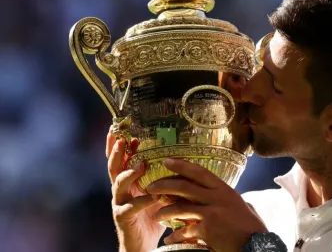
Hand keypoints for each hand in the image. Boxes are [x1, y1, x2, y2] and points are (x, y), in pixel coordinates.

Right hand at [106, 133, 166, 251]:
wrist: (142, 245)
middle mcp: (120, 191)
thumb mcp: (156, 194)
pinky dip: (142, 200)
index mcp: (127, 183)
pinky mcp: (123, 217)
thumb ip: (160, 179)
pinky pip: (130, 207)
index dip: (120, 147)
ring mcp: (119, 203)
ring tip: (140, 165)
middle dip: (117, 152)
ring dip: (129, 173)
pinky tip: (153, 196)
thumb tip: (177, 161)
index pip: (121, 161)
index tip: (127, 133)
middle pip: (114, 167)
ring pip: (118, 184)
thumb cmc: (151, 217)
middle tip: (123, 140)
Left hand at [146, 158, 267, 251]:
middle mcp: (217, 198)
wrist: (257, 244)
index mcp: (224, 189)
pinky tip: (169, 239)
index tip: (167, 161)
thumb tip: (218, 192)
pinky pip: (185, 230)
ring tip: (156, 215)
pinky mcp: (208, 229)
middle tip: (150, 187)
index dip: (182, 165)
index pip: (199, 172)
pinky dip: (175, 236)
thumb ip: (226, 197)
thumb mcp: (240, 205)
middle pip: (184, 186)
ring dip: (164, 212)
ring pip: (180, 208)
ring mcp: (212, 213)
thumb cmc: (250, 226)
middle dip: (164, 185)